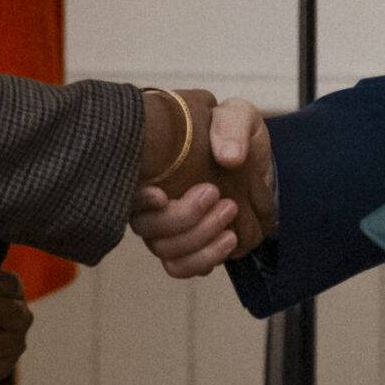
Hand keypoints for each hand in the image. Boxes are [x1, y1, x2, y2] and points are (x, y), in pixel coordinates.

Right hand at [131, 96, 276, 276]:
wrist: (256, 165)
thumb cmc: (235, 137)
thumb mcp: (238, 117)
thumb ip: (231, 127)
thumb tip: (228, 156)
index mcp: (150, 167)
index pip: (128, 191)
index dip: (138, 199)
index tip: (162, 195)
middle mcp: (150, 202)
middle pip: (146, 227)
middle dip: (183, 217)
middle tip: (217, 194)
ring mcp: (166, 229)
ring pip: (165, 251)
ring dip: (200, 239)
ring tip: (232, 211)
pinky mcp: (186, 247)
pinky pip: (180, 267)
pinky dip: (205, 259)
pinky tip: (228, 239)